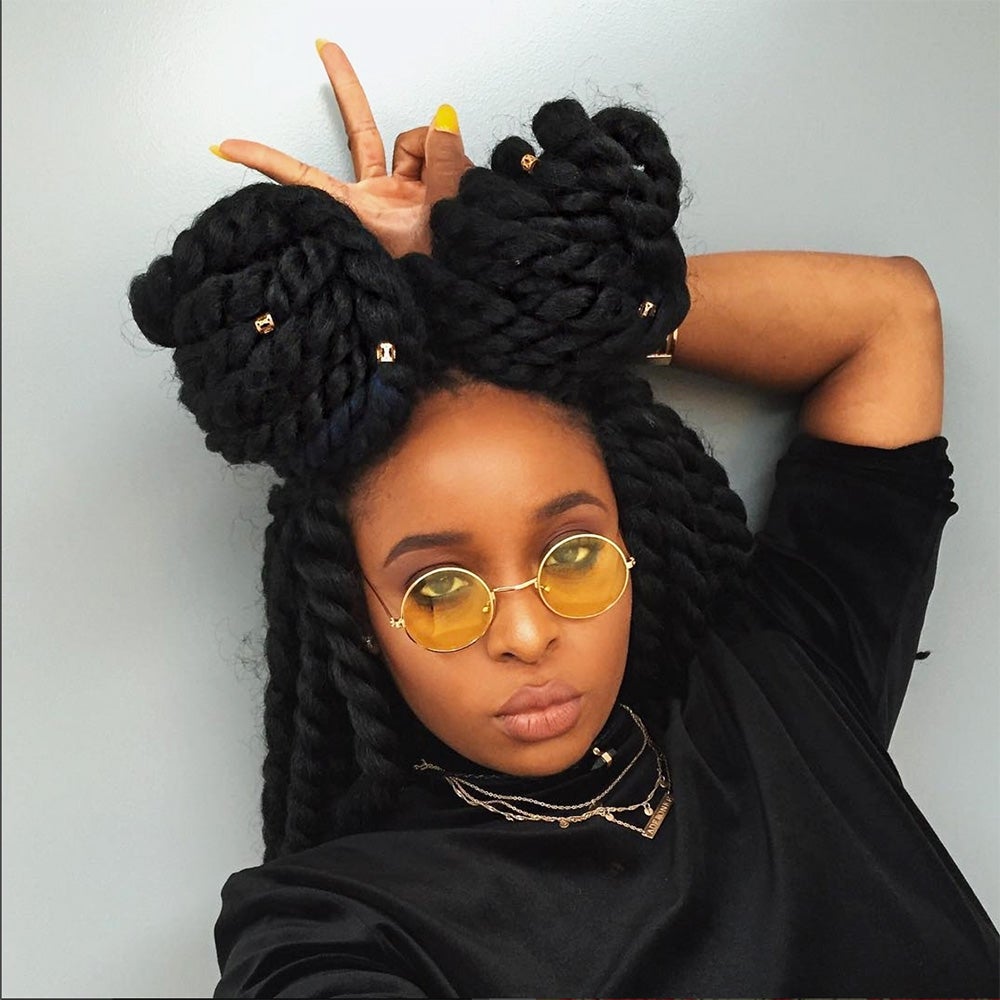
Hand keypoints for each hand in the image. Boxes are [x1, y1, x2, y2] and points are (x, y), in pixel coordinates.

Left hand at [212, 41, 471, 257]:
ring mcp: (398, 193)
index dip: (264, 159)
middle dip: (346, 86)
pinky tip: (456, 184)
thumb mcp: (437, 224)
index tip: (225, 146)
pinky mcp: (421, 191)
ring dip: (433, 155)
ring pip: (411, 144)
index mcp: (360, 215)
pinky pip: (434, 155)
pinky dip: (448, 162)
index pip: (303, 177)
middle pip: (359, 131)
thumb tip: (444, 120)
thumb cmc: (435, 281)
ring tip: (446, 193)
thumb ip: (443, 167)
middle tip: (323, 46)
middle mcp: (374, 199)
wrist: (459, 298)